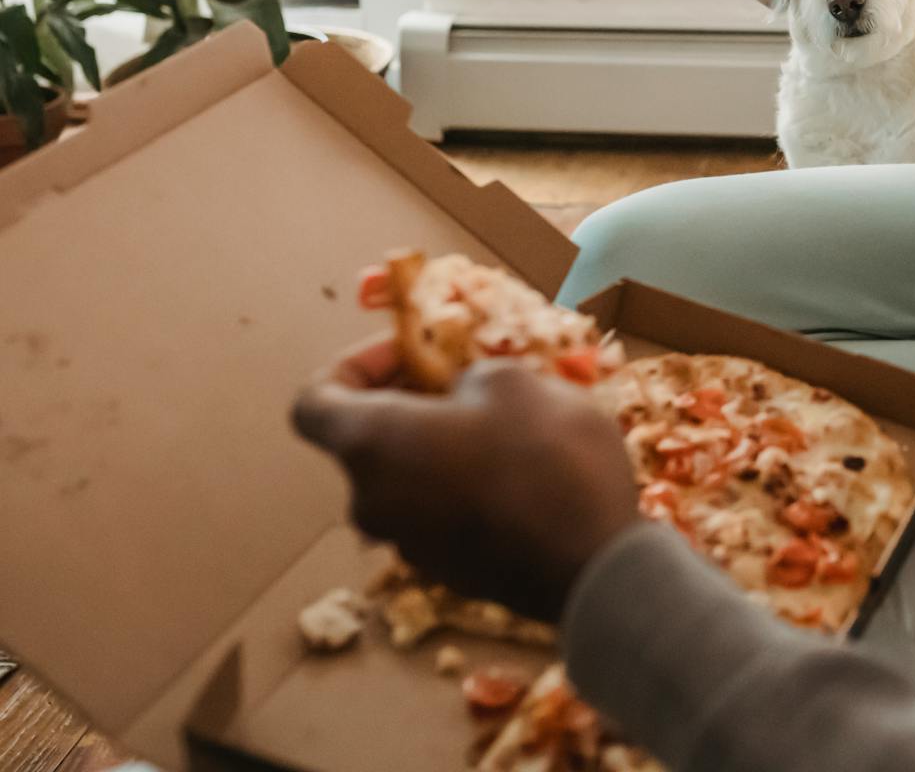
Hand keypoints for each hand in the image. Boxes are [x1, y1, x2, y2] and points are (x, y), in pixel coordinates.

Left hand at [291, 339, 637, 623]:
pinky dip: (467, 484)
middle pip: (369, 440)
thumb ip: (468, 377)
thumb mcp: (514, 381)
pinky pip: (442, 512)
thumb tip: (463, 395)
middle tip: (471, 380)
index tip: (411, 351)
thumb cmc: (546, 458)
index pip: (314, 402)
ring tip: (511, 424)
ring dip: (446, 444)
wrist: (593, 565)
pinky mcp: (449, 571)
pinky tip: (526, 473)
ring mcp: (407, 544)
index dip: (354, 365)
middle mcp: (372, 500)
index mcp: (370, 445)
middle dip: (415, 401)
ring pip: (411, 477)